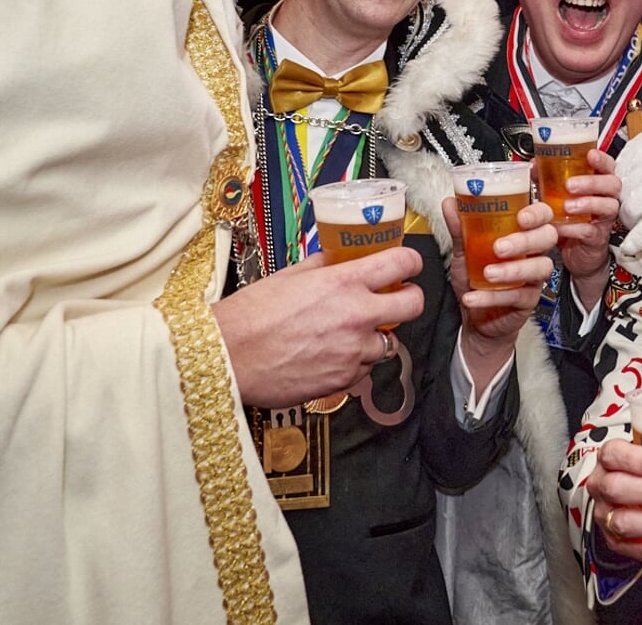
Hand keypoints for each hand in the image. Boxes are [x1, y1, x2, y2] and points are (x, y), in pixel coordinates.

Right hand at [211, 247, 423, 408]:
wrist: (228, 357)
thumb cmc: (251, 314)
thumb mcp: (290, 275)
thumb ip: (323, 266)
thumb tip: (340, 261)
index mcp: (344, 282)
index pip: (402, 263)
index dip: (410, 262)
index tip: (407, 266)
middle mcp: (356, 316)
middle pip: (414, 305)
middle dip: (408, 300)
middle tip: (395, 300)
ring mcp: (353, 352)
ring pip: (389, 343)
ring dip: (374, 338)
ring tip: (346, 335)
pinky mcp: (344, 381)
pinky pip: (364, 369)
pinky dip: (354, 363)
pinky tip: (329, 356)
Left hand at [441, 195, 559, 350]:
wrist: (474, 314)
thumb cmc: (475, 277)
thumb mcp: (464, 251)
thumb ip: (460, 228)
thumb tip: (451, 203)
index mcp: (522, 233)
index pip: (543, 215)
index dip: (538, 213)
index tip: (521, 216)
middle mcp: (533, 252)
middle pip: (547, 238)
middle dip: (526, 240)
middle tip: (499, 247)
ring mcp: (534, 277)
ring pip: (539, 268)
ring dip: (512, 270)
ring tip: (487, 274)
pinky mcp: (528, 301)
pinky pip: (518, 296)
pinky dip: (493, 297)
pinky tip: (474, 297)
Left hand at [554, 149, 621, 311]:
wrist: (576, 252)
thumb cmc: (570, 218)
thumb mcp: (558, 195)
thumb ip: (548, 179)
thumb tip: (532, 165)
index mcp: (598, 184)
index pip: (608, 166)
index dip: (602, 159)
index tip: (590, 154)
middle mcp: (605, 198)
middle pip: (612, 184)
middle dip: (592, 182)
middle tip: (570, 185)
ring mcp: (604, 219)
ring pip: (608, 206)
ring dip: (588, 203)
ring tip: (567, 206)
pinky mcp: (597, 238)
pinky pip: (591, 231)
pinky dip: (574, 228)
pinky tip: (560, 227)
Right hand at [614, 113, 641, 269]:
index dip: (637, 241)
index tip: (629, 249)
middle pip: (629, 215)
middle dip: (632, 221)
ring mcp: (639, 169)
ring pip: (619, 198)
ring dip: (625, 203)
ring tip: (639, 197)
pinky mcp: (629, 156)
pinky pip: (616, 179)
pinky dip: (621, 186)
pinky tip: (633, 183)